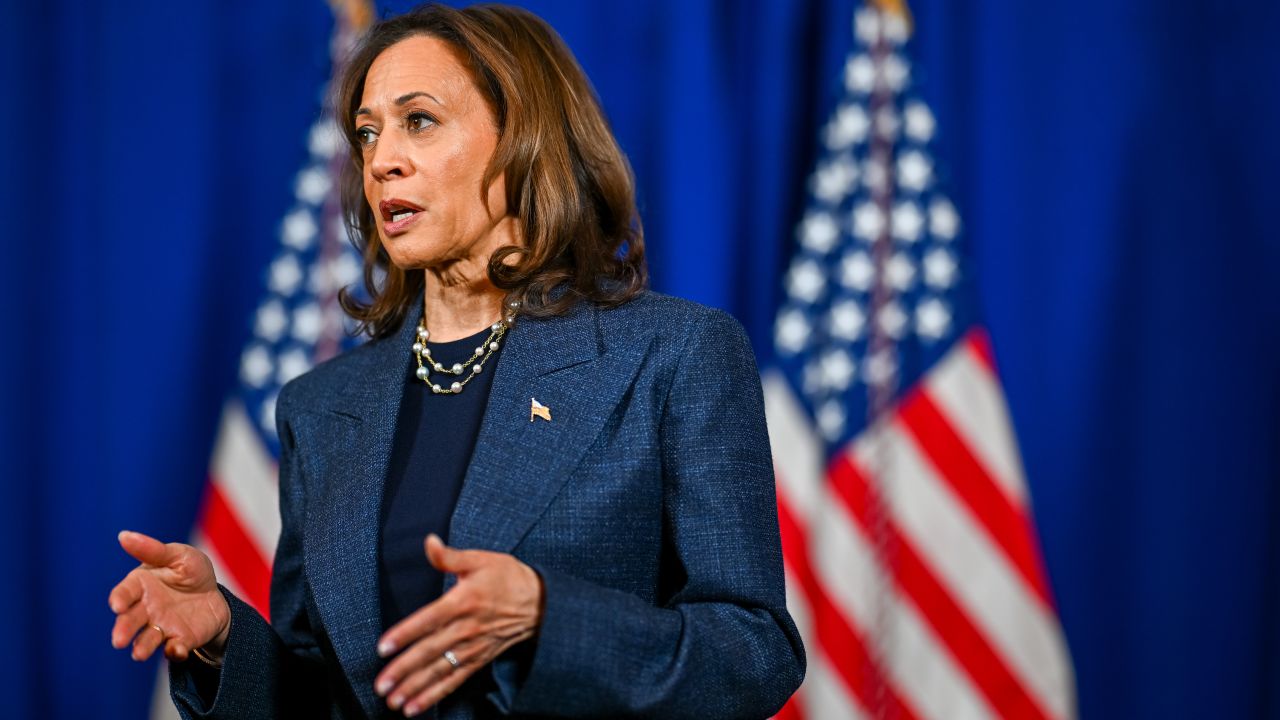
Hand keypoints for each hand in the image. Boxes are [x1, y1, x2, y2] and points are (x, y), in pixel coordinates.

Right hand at [108, 530, 230, 663]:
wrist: (214, 594)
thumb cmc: (189, 570)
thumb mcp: (178, 555)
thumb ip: (152, 550)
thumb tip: (124, 535)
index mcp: (141, 585)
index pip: (124, 593)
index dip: (119, 599)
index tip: (117, 605)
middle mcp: (145, 609)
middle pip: (130, 621)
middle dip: (124, 630)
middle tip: (119, 640)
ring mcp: (161, 626)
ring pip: (146, 639)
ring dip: (142, 647)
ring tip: (138, 654)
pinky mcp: (179, 639)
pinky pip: (174, 648)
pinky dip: (175, 651)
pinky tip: (177, 649)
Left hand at [374, 534, 543, 716]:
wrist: (540, 602)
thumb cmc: (507, 578)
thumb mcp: (480, 560)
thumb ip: (450, 557)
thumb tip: (428, 542)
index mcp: (463, 601)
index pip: (429, 620)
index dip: (405, 633)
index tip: (384, 647)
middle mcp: (467, 628)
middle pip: (430, 651)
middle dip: (404, 669)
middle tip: (381, 684)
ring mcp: (473, 647)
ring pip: (440, 670)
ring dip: (415, 687)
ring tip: (393, 701)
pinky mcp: (479, 659)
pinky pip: (454, 681)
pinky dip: (434, 695)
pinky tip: (415, 706)